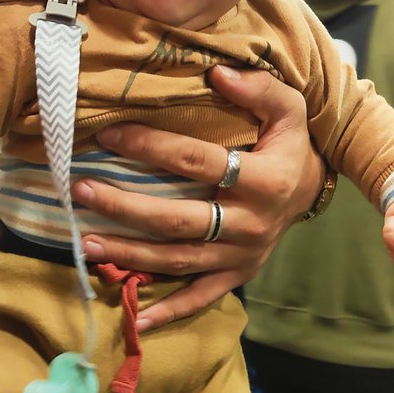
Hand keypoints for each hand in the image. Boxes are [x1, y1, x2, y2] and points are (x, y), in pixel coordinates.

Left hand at [72, 67, 324, 329]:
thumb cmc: (290, 144)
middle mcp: (251, 223)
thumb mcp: (289, 108)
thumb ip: (258, 88)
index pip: (197, 161)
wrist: (312, 191)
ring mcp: (242, 255)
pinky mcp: (237, 275)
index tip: (108, 133)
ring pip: (179, 259)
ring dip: (131, 255)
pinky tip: (137, 320)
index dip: (150, 146)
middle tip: (81, 192)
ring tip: (86, 243)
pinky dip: (170, 310)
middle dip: (126, 208)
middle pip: (178, 219)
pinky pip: (201, 297)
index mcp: (263, 179)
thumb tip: (217, 72)